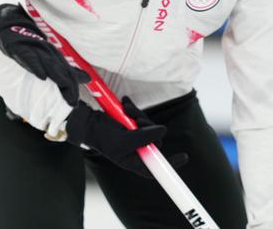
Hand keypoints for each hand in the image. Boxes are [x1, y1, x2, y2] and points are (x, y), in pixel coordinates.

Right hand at [0, 0, 88, 105]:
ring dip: (57, 77)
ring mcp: (32, 46)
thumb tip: (63, 71)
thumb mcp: (38, 48)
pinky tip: (41, 75)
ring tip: (66, 90)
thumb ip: (51, 61)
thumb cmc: (22, 33)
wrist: (5, 15)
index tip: (76, 99)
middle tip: (73, 101)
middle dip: (68, 85)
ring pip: (48, 63)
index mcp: (49, 50)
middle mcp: (44, 48)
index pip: (65, 68)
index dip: (72, 84)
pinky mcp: (19, 45)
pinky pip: (29, 57)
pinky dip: (35, 66)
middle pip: (59, 68)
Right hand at [64, 97, 187, 176]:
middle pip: (155, 140)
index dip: (170, 164)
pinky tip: (125, 104)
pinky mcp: (130, 124)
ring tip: (126, 110)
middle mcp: (136, 150)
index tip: (184, 157)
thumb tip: (164, 131)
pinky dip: (133, 109)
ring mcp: (133, 136)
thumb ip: (145, 137)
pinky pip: (139, 116)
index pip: (155, 168)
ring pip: (148, 125)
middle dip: (148, 126)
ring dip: (138, 115)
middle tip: (137, 120)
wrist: (88, 122)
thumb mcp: (124, 139)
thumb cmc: (103, 137)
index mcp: (134, 161)